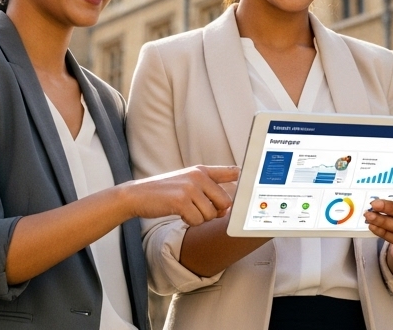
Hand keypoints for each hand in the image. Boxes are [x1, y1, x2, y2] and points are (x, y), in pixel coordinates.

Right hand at [118, 165, 237, 226]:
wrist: (137, 195)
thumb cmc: (164, 192)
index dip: (245, 179)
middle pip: (225, 202)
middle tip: (199, 211)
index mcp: (201, 170)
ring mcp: (190, 187)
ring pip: (210, 214)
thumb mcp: (186, 182)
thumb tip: (227, 206)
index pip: (230, 172)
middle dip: (215, 212)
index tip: (255, 184)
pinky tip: (179, 215)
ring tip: (185, 211)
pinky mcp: (181, 200)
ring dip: (199, 218)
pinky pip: (197, 220)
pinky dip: (189, 222)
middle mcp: (198, 176)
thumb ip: (207, 188)